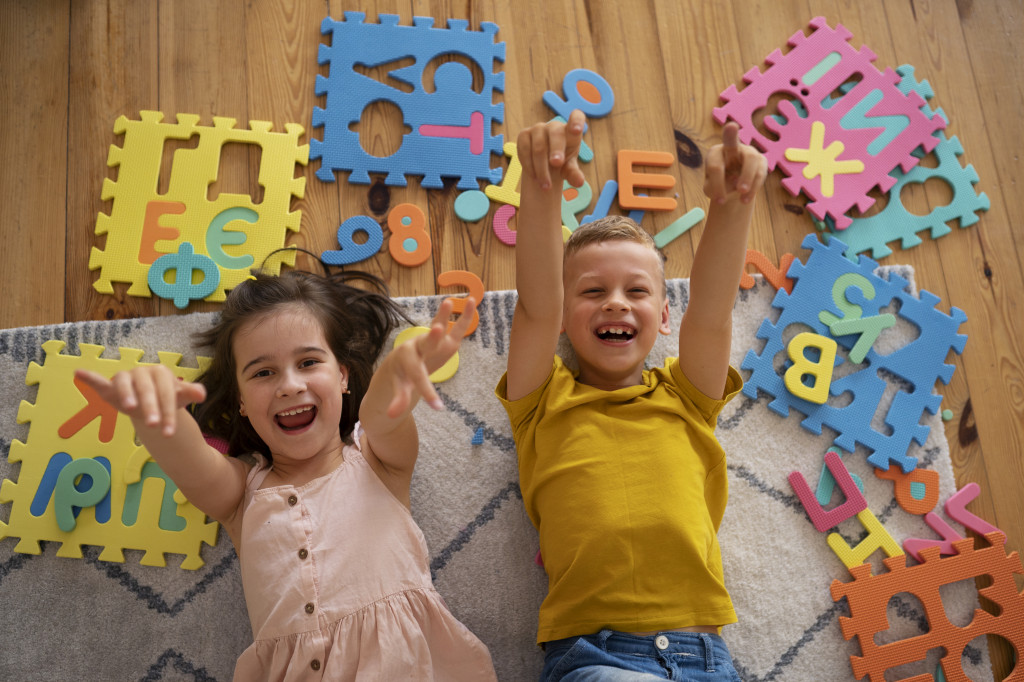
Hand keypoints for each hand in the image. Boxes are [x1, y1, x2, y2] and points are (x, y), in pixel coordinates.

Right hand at [74, 366, 206, 437]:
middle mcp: (142, 372)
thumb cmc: (167, 398)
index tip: (170, 433)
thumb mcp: (179, 397)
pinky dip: (90, 378)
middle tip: (154, 425)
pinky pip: (100, 381)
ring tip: (131, 407)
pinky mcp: (111, 386)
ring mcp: (126, 378)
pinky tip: (79, 373)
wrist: (152, 401)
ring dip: (128, 394)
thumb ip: (189, 393)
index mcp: (161, 373)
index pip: (167, 393)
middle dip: (151, 408)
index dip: (169, 413)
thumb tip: (201, 394)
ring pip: (125, 384)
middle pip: (148, 390)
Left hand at [385, 297, 476, 416]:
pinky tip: (472, 302)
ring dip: (444, 314)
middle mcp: (418, 346)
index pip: (418, 377)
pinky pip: (456, 328)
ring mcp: (432, 340)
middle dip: (433, 338)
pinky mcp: (445, 339)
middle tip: (438, 330)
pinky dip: (465, 317)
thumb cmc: (400, 376)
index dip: (428, 392)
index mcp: (406, 359)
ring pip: (439, 327)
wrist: (403, 362)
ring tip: (448, 302)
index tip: (439, 408)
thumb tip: (392, 416)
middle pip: (426, 343)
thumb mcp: (398, 389)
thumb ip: (397, 400)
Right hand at [517, 109, 586, 190]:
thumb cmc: (561, 163)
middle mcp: (555, 126)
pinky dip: (529, 166)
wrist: (543, 164)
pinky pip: (525, 150)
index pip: (576, 117)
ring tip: (546, 186)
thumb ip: (574, 174)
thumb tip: (579, 182)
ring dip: (542, 168)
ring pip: (539, 147)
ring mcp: (538, 128)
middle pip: (556, 134)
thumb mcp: (569, 169)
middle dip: (556, 149)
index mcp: (571, 132)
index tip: (577, 130)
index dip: (576, 121)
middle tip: (556, 164)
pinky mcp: (524, 134)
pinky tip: (534, 177)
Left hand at [703, 121, 766, 205]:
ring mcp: (748, 152)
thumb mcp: (711, 189)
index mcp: (715, 153)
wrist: (733, 188)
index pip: (715, 166)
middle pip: (732, 142)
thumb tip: (734, 181)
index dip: (717, 185)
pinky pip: (761, 171)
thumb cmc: (719, 185)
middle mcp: (731, 147)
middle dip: (731, 136)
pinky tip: (746, 199)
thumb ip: (716, 187)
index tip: (719, 202)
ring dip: (748, 177)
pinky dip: (755, 186)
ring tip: (742, 196)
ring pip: (751, 159)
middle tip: (736, 164)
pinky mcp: (761, 160)